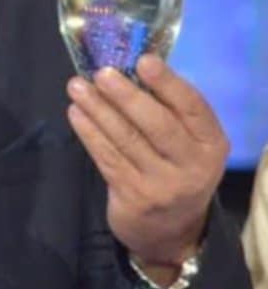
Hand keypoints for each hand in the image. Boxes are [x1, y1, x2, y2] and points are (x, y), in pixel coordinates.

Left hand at [66, 55, 228, 284]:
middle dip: (127, 96)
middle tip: (101, 73)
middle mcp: (192, 166)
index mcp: (211, 144)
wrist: (169, 228)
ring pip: (126, 140)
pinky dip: (89, 132)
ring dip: (98, 109)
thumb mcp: (187, 143)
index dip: (169, 83)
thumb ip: (169, 110)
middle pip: (158, 125)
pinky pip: (107, 157)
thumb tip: (129, 64)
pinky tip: (76, 112)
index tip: (144, 60)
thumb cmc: (174, 167)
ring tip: (76, 86)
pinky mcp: (133, 197)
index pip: (194, 109)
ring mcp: (163, 185)